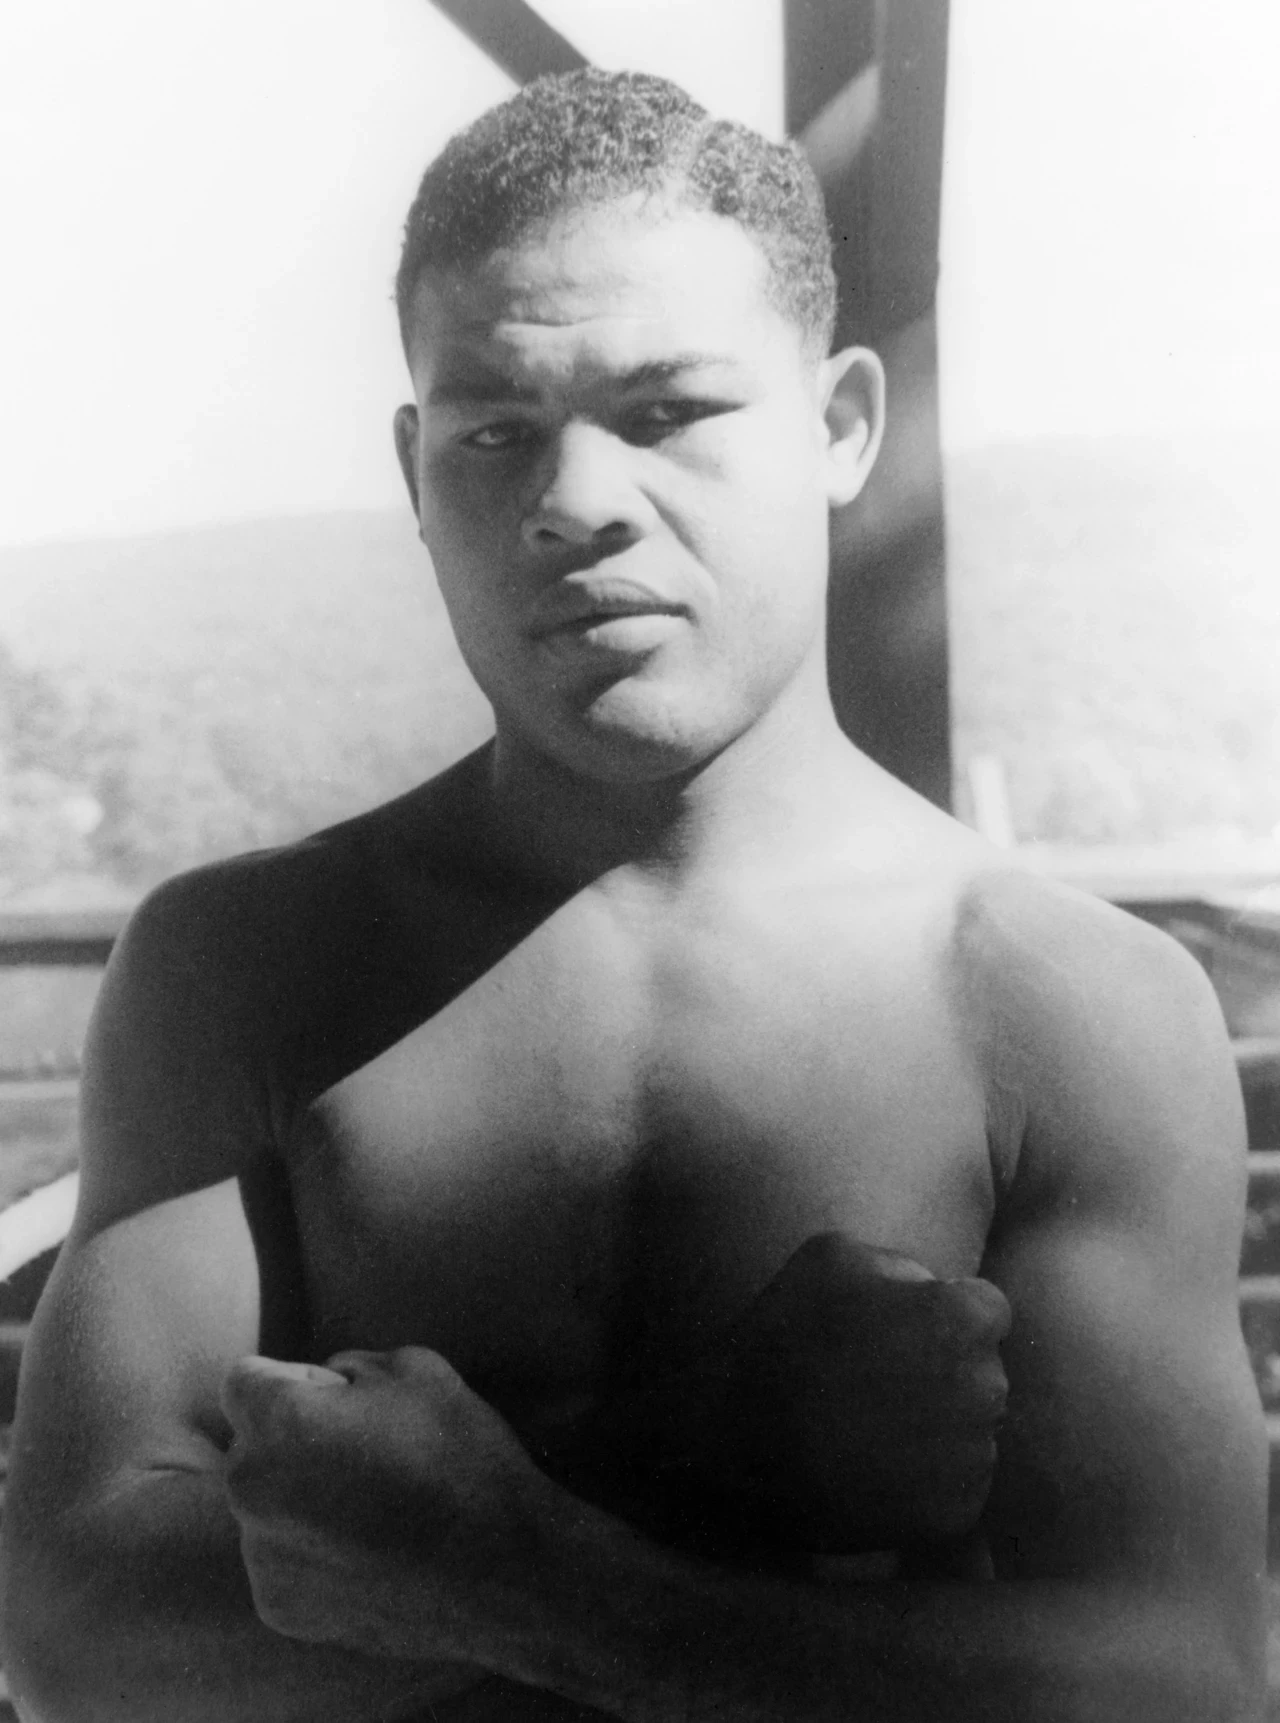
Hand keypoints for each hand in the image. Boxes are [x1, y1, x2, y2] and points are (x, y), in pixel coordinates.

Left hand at [221, 1347, 558, 1664]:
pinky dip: (311, 1552)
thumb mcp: (416, 1368)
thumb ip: (349, 1365)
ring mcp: (261, 1556)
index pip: (244, 1380)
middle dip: (291, 1439)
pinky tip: (368, 1553)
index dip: (292, 1380)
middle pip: (250, 1444)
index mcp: (279, 1422)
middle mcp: (251, 1488)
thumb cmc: (461, 1458)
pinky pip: (280, 1559)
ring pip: (265, 1504)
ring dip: (300, 1498)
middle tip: (362, 1455)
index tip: (336, 1400)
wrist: (503, 1574)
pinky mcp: (278, 1607)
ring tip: (372, 1512)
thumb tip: (324, 1385)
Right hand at [601, 1233, 1010, 1554]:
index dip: (948, 1319)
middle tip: (882, 1384)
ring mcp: (973, 1456)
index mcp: (961, 1319)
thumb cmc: (783, 1336)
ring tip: (873, 1430)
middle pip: (982, 1373)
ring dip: (938, 1429)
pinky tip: (874, 1470)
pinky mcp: (955, 1513)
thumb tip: (932, 1286)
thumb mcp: (833, 1256)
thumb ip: (900, 1264)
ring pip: (972, 1433)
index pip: (989, 1312)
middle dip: (945, 1374)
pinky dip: (925, 1483)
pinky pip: (956, 1489)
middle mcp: (984, 1387)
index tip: (909, 1333)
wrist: (738, 1440)